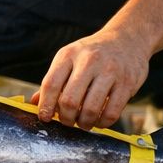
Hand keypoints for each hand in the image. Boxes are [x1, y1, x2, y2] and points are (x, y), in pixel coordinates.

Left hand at [30, 31, 150, 129]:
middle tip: (67, 122)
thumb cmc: (91, 53)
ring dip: (84, 123)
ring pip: (91, 109)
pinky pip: (112, 112)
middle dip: (66, 118)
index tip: (45, 118)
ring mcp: (110, 72)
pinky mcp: (127, 83)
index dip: (45, 106)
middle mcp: (89, 61)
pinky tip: (99, 120)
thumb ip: (54, 81)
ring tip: (83, 123)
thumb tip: (35, 103)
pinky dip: (102, 122)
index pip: (51, 84)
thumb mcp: (69, 59)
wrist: (127, 39)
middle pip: (69, 100)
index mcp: (68, 55)